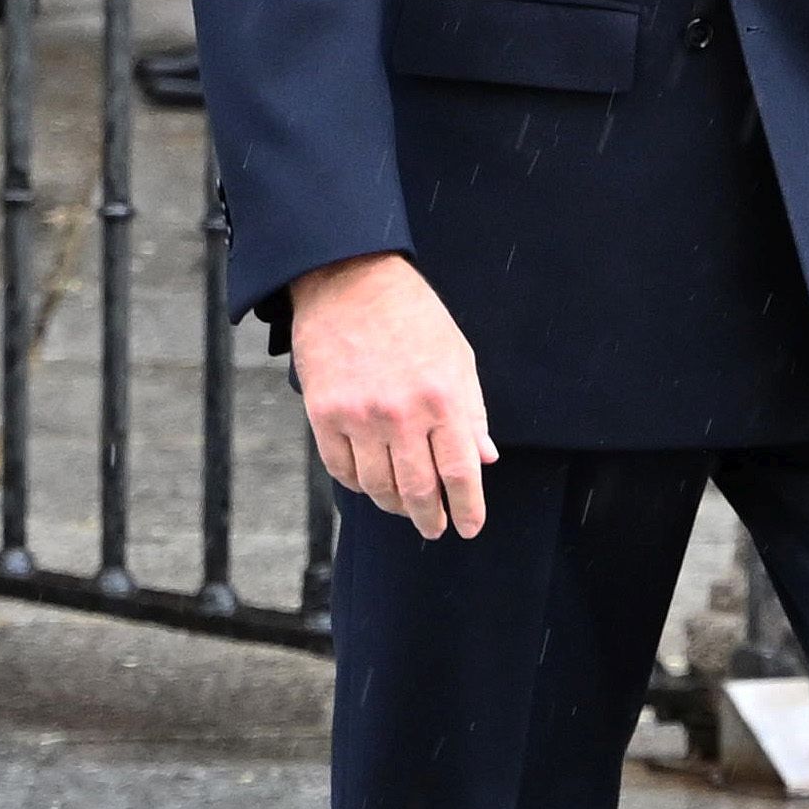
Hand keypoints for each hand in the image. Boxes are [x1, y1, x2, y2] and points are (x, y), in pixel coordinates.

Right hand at [287, 250, 494, 542]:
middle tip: (434, 528)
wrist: (349, 281)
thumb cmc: (412, 317)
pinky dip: (358, 484)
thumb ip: (472, 411)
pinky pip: (341, 469)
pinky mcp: (324, 414)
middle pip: (418, 491)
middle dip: (430, 519)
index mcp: (443, 399)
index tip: (469, 527)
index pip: (461, 473)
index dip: (468, 508)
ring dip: (393, 504)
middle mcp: (402, 414)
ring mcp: (359, 417)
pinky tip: (370, 481)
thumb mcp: (457, 357)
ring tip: (403, 505)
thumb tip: (485, 458)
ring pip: (378, 487)